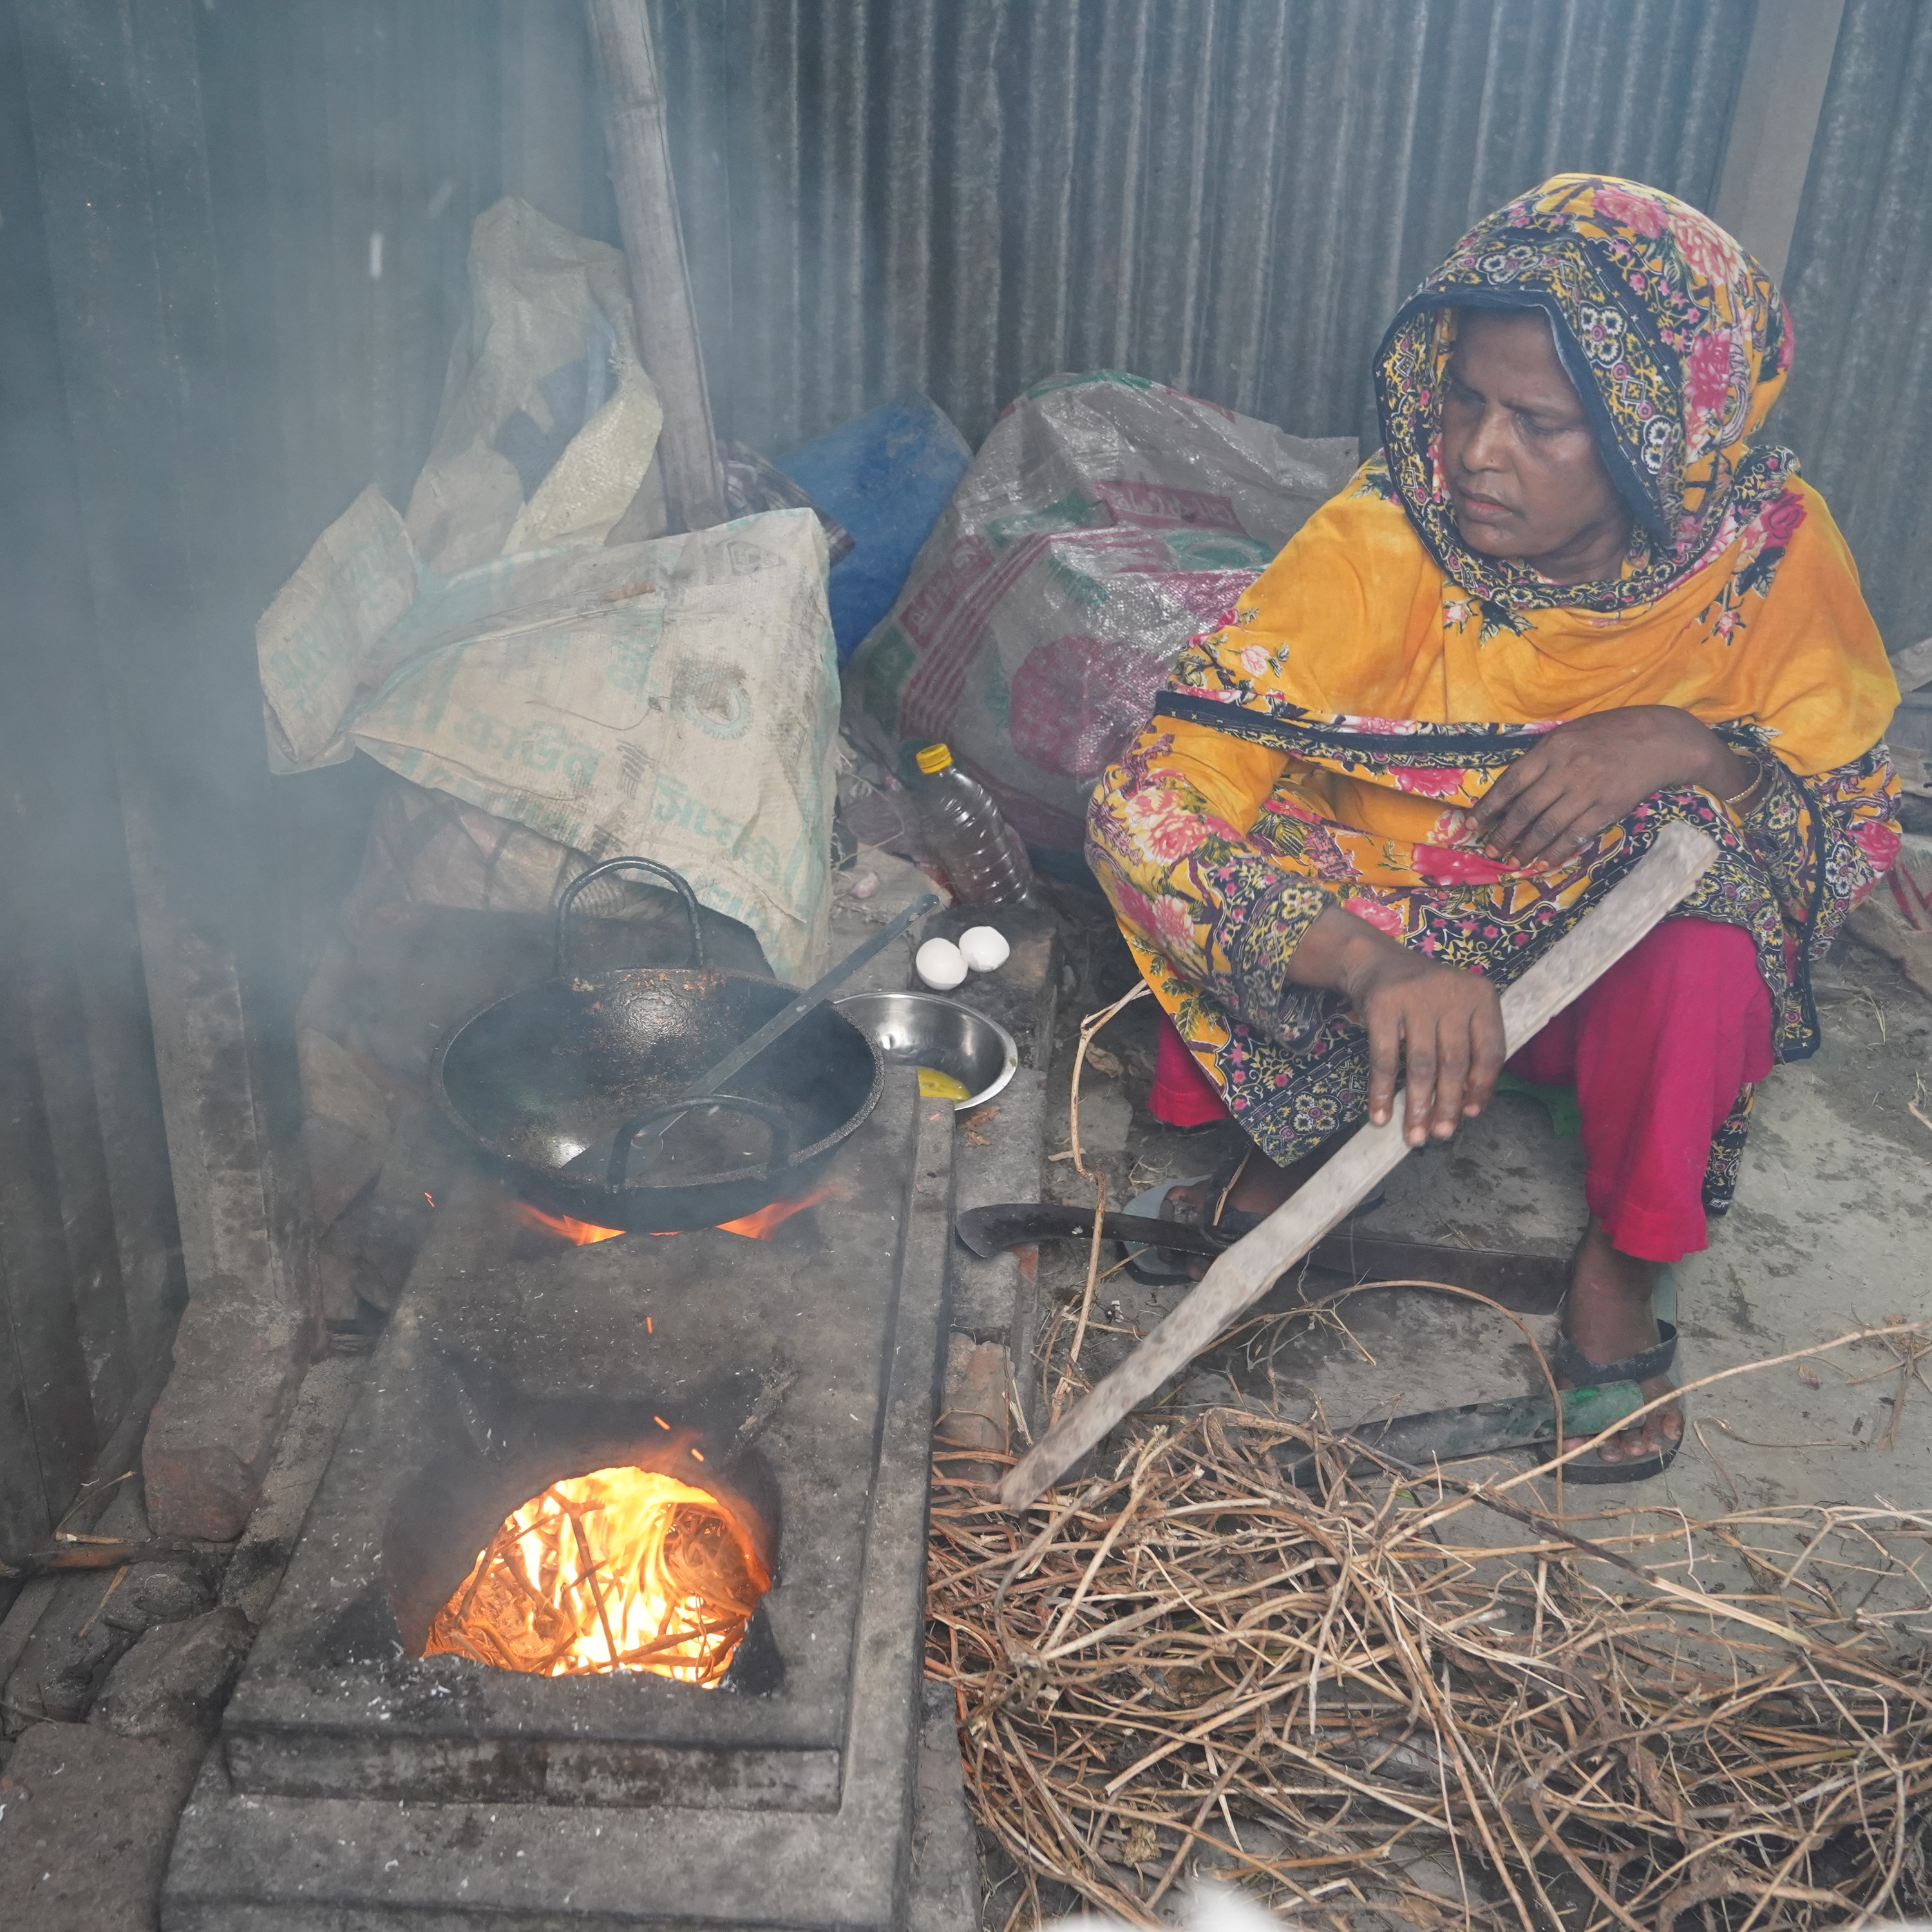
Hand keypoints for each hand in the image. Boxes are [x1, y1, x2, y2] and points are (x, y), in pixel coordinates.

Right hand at [1288, 906, 1505, 1144]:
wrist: (1375, 961)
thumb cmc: (1424, 997)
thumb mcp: (1455, 1010)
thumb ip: (1466, 1048)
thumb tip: (1466, 1107)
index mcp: (1482, 996)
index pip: (1490, 1050)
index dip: (1482, 1087)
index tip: (1471, 1115)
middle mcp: (1453, 993)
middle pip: (1455, 1062)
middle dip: (1447, 1105)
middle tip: (1440, 1135)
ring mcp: (1417, 997)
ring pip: (1421, 1064)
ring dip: (1417, 1105)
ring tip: (1414, 1135)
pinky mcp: (1383, 1004)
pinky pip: (1385, 1058)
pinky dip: (1381, 1091)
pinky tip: (1380, 1114)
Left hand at [1470, 707, 1752, 867]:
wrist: (1660, 738)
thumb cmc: (1610, 733)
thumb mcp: (1570, 733)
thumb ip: (1542, 756)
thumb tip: (1512, 785)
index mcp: (1552, 749)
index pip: (1511, 781)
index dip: (1489, 806)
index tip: (1472, 823)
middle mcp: (1566, 770)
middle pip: (1526, 809)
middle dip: (1504, 834)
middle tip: (1491, 850)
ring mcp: (1588, 790)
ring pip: (1548, 826)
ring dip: (1527, 848)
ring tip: (1514, 862)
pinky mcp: (1608, 808)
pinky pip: (1576, 835)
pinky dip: (1557, 852)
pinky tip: (1545, 863)